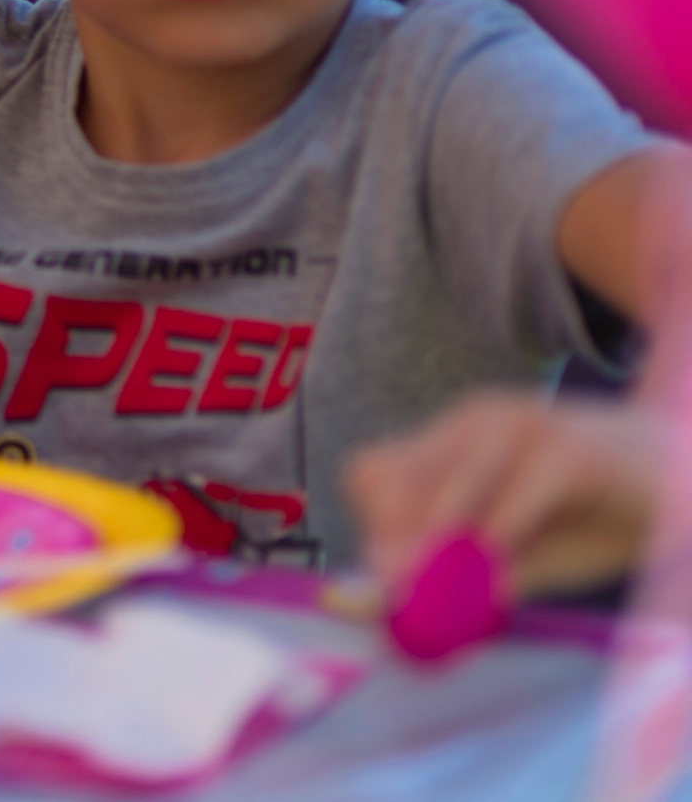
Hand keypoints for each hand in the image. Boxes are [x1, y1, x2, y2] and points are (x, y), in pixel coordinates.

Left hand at [346, 391, 658, 598]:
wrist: (686, 482)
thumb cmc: (590, 520)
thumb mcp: (516, 554)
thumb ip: (460, 576)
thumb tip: (385, 609)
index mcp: (450, 440)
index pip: (372, 473)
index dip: (374, 528)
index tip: (389, 582)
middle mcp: (473, 422)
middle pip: (396, 479)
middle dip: (396, 545)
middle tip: (405, 598)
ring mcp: (521, 425)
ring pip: (449, 485)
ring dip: (439, 546)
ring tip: (444, 596)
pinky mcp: (571, 449)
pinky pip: (517, 497)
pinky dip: (500, 539)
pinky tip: (501, 578)